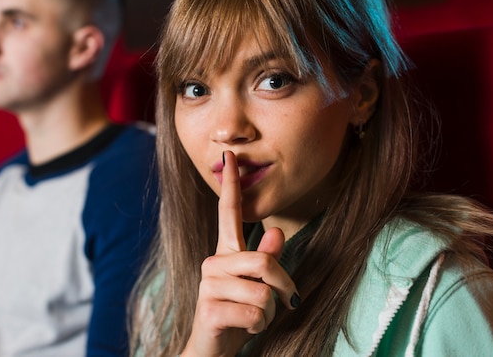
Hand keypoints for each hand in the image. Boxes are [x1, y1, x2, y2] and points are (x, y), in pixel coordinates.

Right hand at [181, 151, 298, 356]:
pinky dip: (260, 326)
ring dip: (269, 312)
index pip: (228, 213)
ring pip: (263, 292)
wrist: (211, 349)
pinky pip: (255, 313)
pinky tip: (243, 328)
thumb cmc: (238, 314)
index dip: (231, 185)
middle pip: (264, 260)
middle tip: (283, 302)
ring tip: (253, 317)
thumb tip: (276, 233)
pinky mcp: (209, 308)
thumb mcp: (258, 286)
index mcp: (226, 253)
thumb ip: (266, 260)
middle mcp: (214, 262)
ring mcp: (209, 284)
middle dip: (283, 286)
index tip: (230, 155)